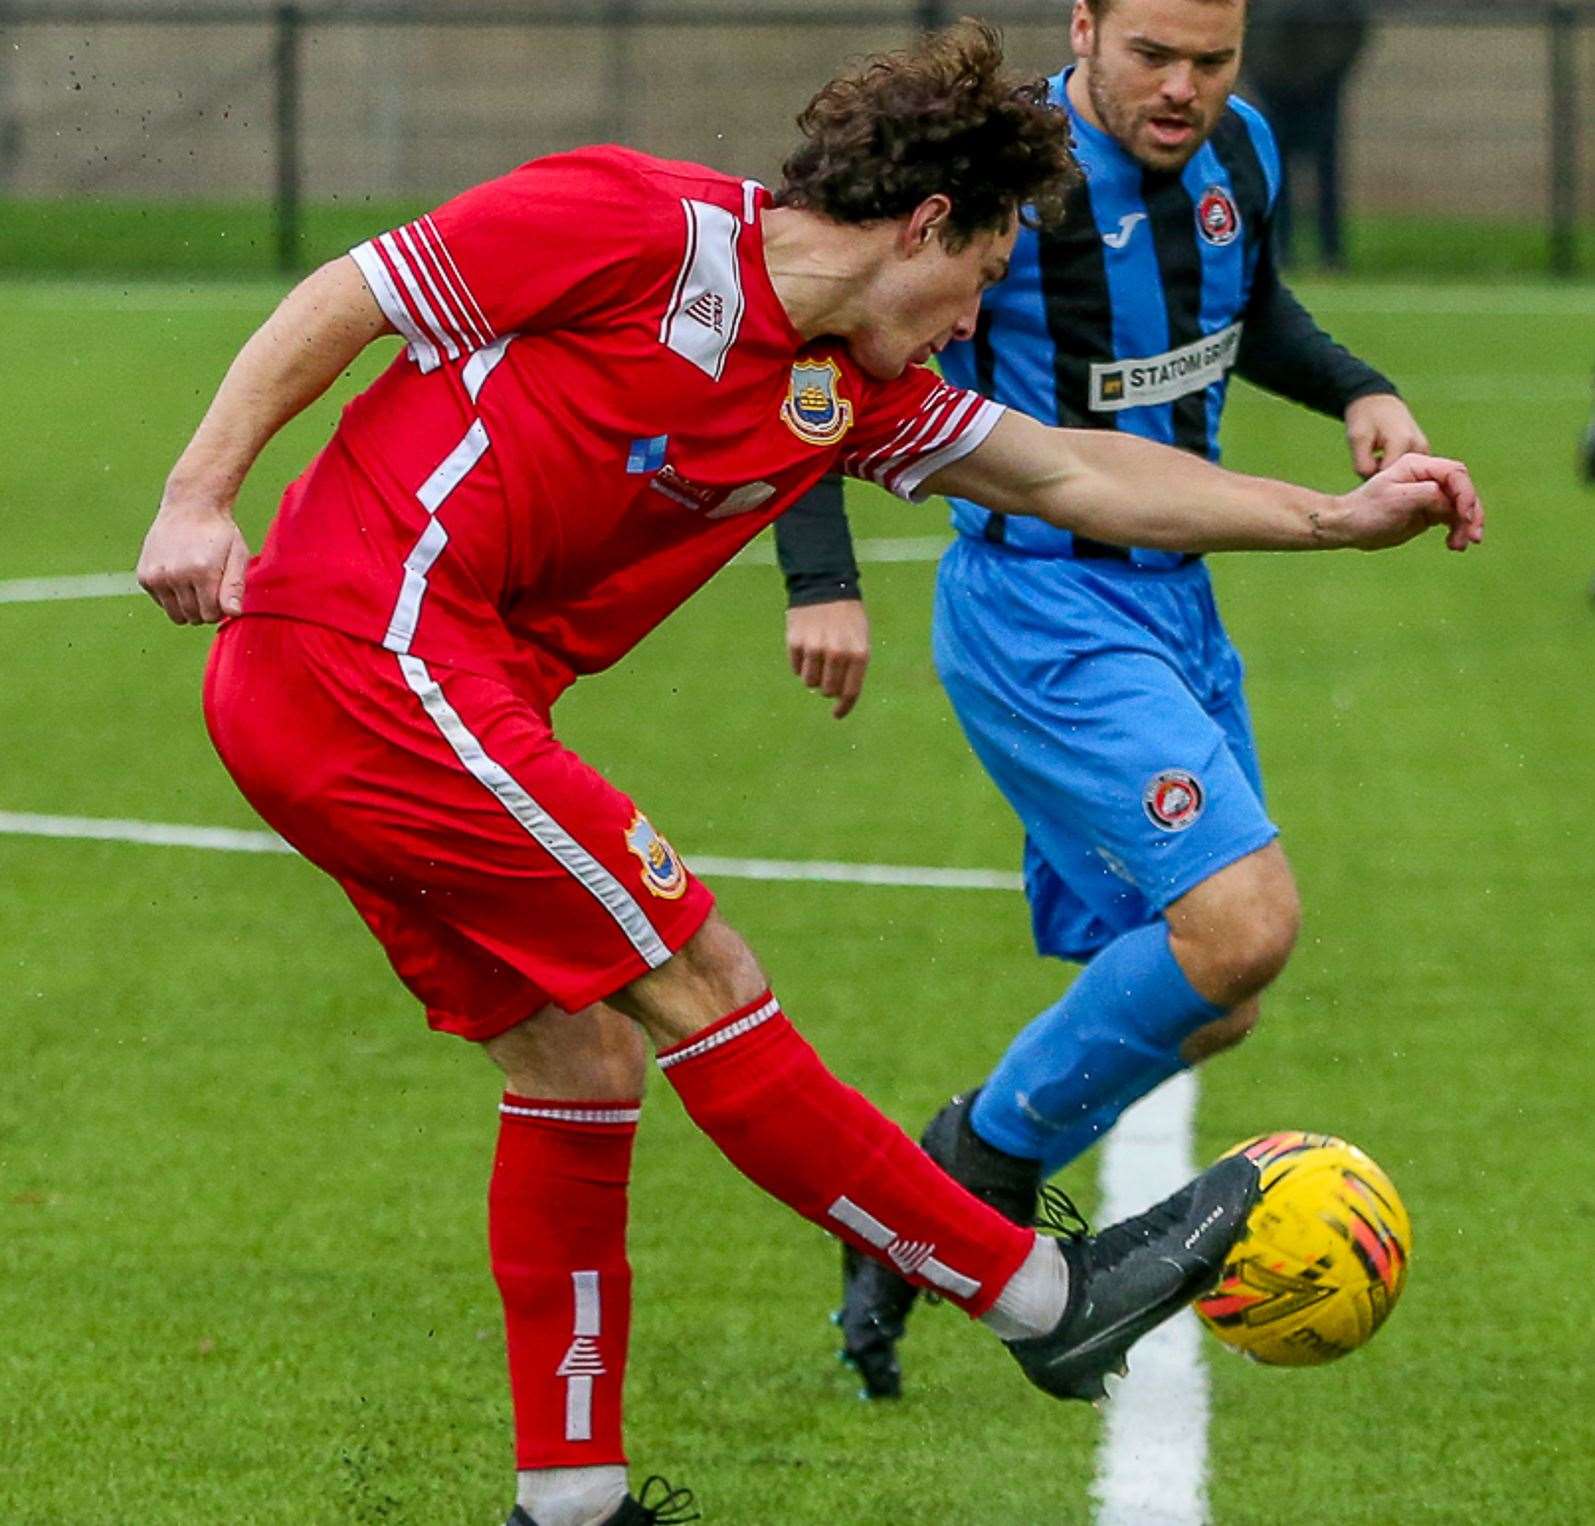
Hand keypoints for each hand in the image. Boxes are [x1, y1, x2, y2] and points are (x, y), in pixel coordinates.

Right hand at [137, 502, 251, 623]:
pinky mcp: (144, 576)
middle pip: (193, 617)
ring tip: (196, 586)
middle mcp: (176, 575)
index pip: (211, 615)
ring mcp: (157, 576)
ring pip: (176, 614)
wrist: (190, 506)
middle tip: (210, 588)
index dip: (220, 610)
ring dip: (188, 607)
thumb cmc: (219, 533)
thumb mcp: (237, 556)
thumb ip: (235, 586)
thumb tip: (233, 613)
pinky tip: (180, 577)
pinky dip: (172, 597)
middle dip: (205, 610)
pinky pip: (162, 603)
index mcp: (202, 572)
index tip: (222, 595)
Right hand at [785, 599, 870, 718]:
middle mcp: (837, 654)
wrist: (825, 586)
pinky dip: (801, 664)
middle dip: (827, 687)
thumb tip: (840, 697)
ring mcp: (815, 649)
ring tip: (817, 658)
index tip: (836, 715)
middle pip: (828, 690)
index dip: (843, 708)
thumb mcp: (861, 639)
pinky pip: (796, 669)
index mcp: (858, 654)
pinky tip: (806, 648)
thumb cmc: (847, 617)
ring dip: (813, 676)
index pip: (850, 692)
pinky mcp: (796, 644)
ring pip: (809, 683)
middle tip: (828, 674)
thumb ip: (854, 667)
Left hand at [1329, 453, 1482, 552]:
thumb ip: (1427, 494)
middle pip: (1463, 491)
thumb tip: (1450, 499)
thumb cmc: (1367, 511)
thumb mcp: (1396, 500)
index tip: (1464, 515)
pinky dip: (1458, 531)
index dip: (1465, 493)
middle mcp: (1428, 477)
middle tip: (1474, 537)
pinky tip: (1454, 545)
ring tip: (1460, 545)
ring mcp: (1431, 495)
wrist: (1349, 527)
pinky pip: (1453, 519)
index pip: (1455, 474)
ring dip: (1467, 526)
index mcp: (1418, 466)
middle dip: (1472, 513)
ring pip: (1461, 507)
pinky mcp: (1430, 512)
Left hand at [1345, 393, 1428, 477]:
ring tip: (1376, 458)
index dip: (1372, 479)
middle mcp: (1420, 448)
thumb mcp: (1356, 439)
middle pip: (1398, 480)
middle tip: (1369, 461)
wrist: (1380, 402)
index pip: (1388, 478)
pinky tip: (1384, 459)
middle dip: (1381, 477)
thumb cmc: (1366, 418)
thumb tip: (1374, 484)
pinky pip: (1409, 472)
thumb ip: (1363, 465)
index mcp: (1403, 442)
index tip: (1364, 470)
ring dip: (1388, 473)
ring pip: (1404, 478)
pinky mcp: (1425, 453)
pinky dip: (1396, 470)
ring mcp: (1425, 451)